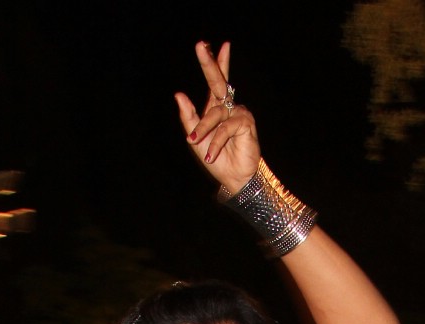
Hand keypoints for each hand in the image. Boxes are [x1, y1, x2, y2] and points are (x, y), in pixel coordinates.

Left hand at [174, 41, 260, 195]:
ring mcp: (238, 113)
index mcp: (216, 107)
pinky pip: (225, 127)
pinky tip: (211, 154)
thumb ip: (188, 116)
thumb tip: (179, 94)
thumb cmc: (216, 158)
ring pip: (214, 113)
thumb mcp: (196, 138)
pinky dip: (216, 141)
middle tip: (200, 46)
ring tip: (195, 142)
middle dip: (209, 64)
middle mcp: (228, 106)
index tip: (207, 44)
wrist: (233, 179)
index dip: (214, 62)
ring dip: (203, 128)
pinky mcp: (245, 123)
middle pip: (218, 81)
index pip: (215, 81)